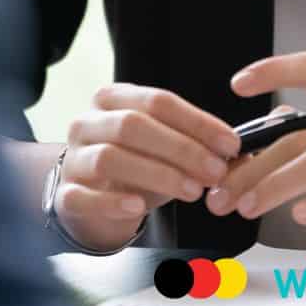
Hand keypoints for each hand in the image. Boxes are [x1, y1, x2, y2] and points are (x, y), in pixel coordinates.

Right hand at [52, 83, 240, 251]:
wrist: (87, 192)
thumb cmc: (133, 163)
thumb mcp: (163, 149)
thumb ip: (197, 148)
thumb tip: (241, 156)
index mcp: (115, 98)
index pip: (159, 101)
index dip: (198, 122)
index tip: (230, 144)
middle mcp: (89, 121)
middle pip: (134, 125)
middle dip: (181, 148)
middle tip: (215, 171)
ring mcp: (74, 157)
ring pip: (110, 157)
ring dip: (157, 173)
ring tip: (192, 191)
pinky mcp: (64, 193)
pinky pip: (84, 195)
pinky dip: (113, 201)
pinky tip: (139, 207)